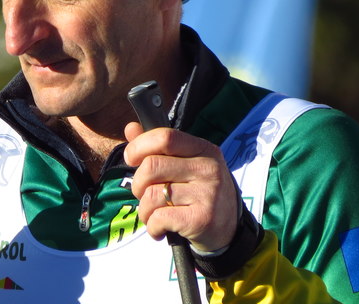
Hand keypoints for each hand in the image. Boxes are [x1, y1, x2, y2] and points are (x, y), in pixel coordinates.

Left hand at [124, 122, 237, 252]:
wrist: (227, 230)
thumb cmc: (197, 191)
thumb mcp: (184, 163)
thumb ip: (157, 145)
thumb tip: (131, 128)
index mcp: (203, 148)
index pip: (165, 137)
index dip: (139, 146)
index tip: (131, 158)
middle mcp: (207, 168)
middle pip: (152, 166)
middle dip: (138, 183)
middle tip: (144, 194)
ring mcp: (207, 194)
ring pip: (152, 195)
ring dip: (144, 209)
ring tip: (153, 214)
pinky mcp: (202, 219)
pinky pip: (159, 218)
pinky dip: (152, 226)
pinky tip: (159, 229)